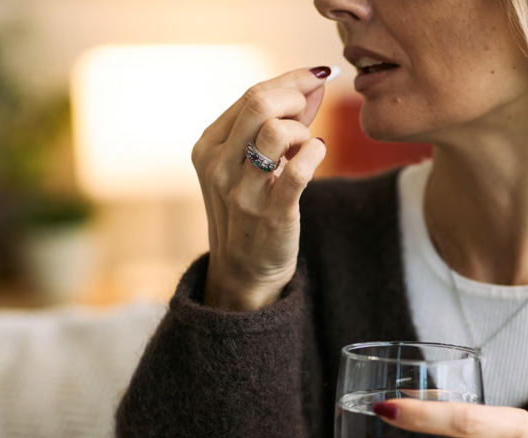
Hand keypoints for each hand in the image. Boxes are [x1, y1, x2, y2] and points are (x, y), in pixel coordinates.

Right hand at [192, 67, 332, 310]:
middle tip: (311, 112)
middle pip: (260, 104)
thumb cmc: (252, 210)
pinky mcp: (271, 213)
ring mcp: (242, 191)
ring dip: (304, 131)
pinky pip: (299, 170)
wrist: (245, 271)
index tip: (318, 76)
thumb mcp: (253, 163)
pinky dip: (316, 153)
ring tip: (306, 146)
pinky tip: (318, 154)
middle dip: (296, 98)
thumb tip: (315, 82)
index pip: (251, 95)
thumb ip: (282, 122)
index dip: (291, 80)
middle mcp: (219, 166)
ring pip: (277, 132)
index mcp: (209, 146)